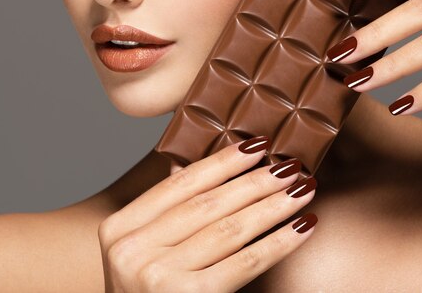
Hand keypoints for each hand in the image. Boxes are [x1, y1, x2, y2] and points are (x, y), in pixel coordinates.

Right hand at [98, 136, 316, 292]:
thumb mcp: (139, 252)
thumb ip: (161, 212)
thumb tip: (191, 166)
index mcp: (118, 229)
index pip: (179, 184)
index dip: (221, 162)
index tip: (255, 145)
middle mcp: (132, 250)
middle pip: (207, 204)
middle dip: (254, 181)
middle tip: (290, 165)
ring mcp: (158, 276)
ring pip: (229, 229)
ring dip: (272, 206)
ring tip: (302, 189)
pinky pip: (245, 264)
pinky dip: (278, 243)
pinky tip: (302, 226)